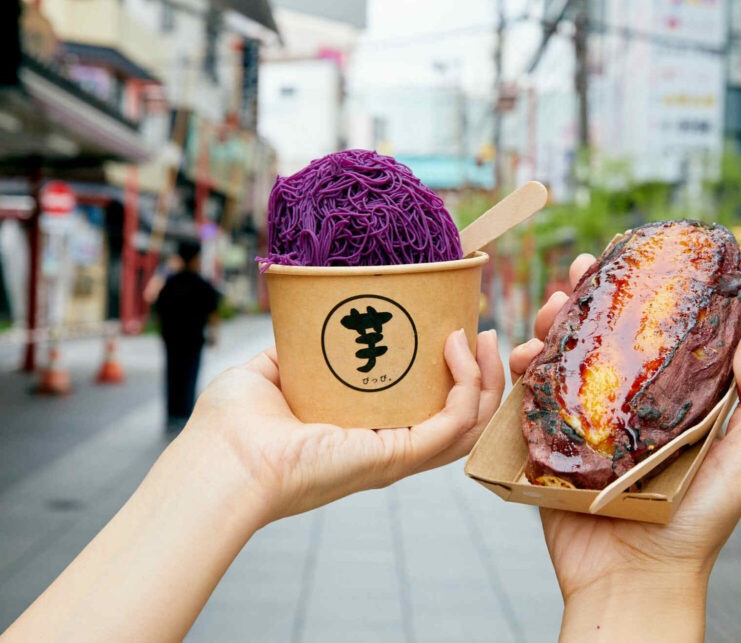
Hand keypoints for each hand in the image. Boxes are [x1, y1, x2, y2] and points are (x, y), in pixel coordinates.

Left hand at [181, 328, 503, 524]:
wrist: (220, 458)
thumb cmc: (233, 426)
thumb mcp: (271, 371)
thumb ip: (297, 348)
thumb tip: (307, 315)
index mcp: (364, 432)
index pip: (428, 410)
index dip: (452, 374)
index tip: (456, 329)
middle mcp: (387, 448)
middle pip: (463, 419)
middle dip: (485, 376)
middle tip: (483, 332)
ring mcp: (396, 456)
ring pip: (471, 425)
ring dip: (487, 380)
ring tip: (483, 337)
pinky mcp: (396, 456)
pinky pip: (455, 423)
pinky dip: (467, 385)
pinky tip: (456, 349)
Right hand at [510, 255, 740, 638]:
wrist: (633, 581)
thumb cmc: (697, 528)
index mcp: (669, 400)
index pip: (654, 332)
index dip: (641, 292)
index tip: (631, 257)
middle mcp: (625, 403)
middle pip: (601, 333)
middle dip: (586, 296)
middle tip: (578, 274)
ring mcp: (584, 421)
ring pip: (561, 354)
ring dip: (549, 322)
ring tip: (547, 311)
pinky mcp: (549, 443)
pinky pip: (529, 396)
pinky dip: (521, 369)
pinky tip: (523, 357)